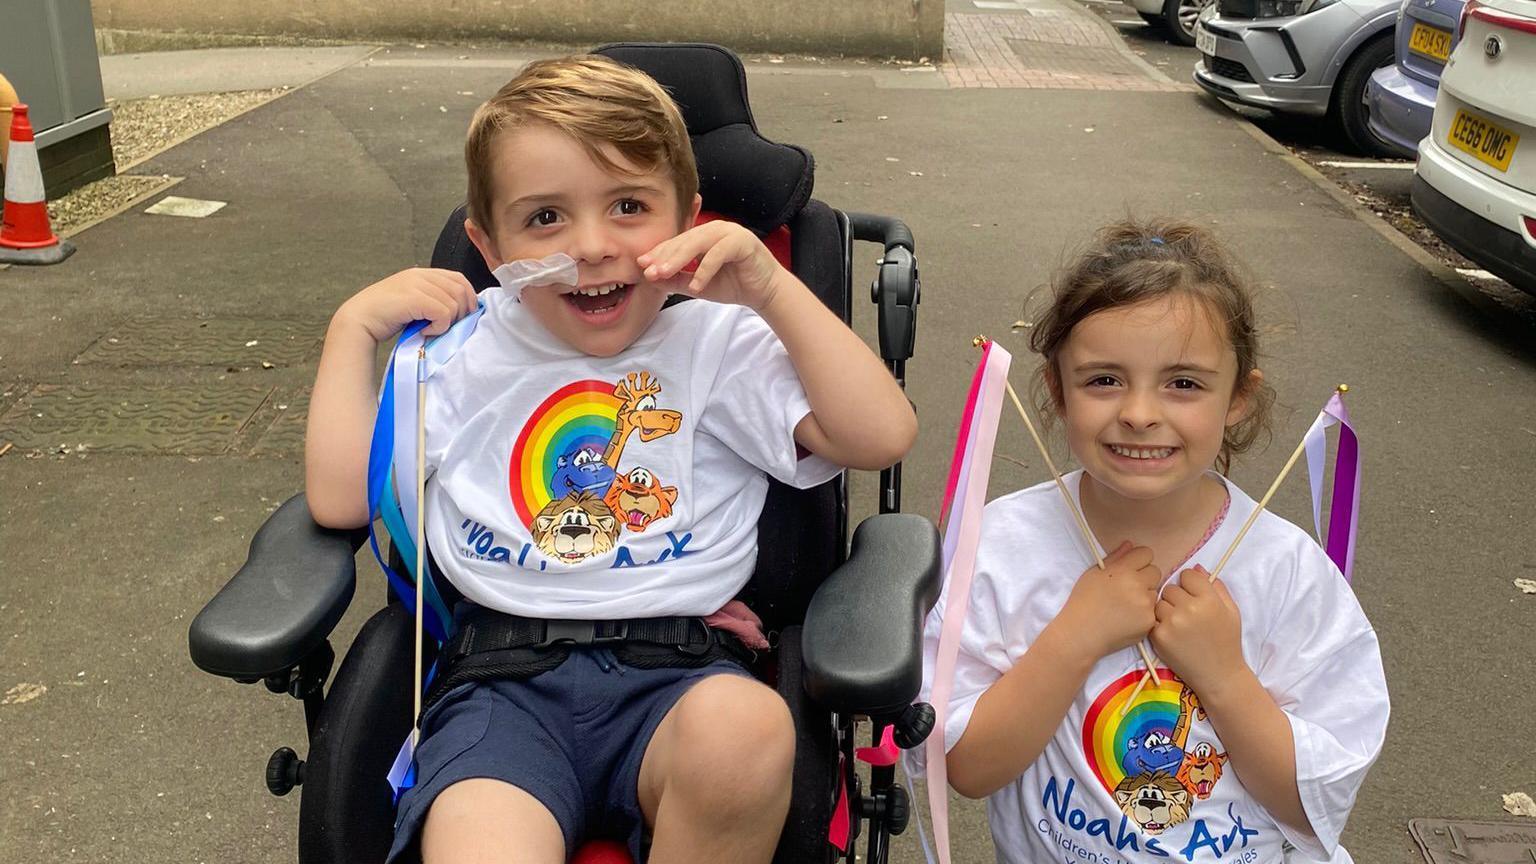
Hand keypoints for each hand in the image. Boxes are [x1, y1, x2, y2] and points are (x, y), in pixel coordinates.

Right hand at [335, 268, 477, 342]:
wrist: (358, 320)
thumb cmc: (386, 316)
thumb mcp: (414, 303)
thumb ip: (432, 300)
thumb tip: (461, 313)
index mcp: (422, 273)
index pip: (459, 279)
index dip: (468, 298)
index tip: (462, 318)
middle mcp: (421, 275)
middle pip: (461, 290)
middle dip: (462, 313)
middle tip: (447, 328)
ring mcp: (416, 284)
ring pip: (454, 303)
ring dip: (448, 322)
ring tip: (431, 330)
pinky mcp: (414, 298)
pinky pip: (444, 313)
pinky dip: (439, 327)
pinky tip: (424, 331)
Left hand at [637, 221, 788, 310]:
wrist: (765, 292)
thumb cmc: (734, 284)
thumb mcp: (699, 285)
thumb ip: (677, 280)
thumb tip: (652, 279)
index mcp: (704, 235)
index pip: (677, 242)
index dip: (659, 253)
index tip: (642, 266)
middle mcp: (716, 229)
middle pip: (685, 240)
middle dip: (664, 256)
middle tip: (648, 270)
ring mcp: (730, 232)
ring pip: (699, 243)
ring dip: (679, 259)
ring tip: (664, 274)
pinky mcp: (743, 242)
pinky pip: (718, 254)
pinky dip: (705, 270)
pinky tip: (695, 286)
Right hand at [1051, 541, 1162, 660]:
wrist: (1081, 633)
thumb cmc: (1083, 602)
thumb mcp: (1093, 574)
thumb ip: (1114, 557)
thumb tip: (1130, 545)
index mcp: (1122, 570)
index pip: (1146, 553)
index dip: (1139, 560)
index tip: (1131, 569)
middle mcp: (1136, 584)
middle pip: (1155, 571)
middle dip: (1145, 577)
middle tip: (1128, 589)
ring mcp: (1145, 604)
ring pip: (1155, 592)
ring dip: (1145, 596)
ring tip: (1126, 606)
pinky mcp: (1149, 621)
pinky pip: (1153, 610)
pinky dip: (1144, 613)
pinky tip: (1128, 618)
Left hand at [1149, 567, 1245, 694]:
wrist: (1218, 674)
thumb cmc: (1227, 641)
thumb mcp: (1231, 611)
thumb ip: (1216, 587)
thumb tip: (1196, 567)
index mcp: (1209, 599)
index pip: (1187, 575)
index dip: (1190, 584)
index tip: (1194, 596)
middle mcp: (1189, 608)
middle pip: (1170, 588)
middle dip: (1177, 597)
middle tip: (1186, 612)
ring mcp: (1172, 622)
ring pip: (1159, 602)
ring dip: (1166, 609)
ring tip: (1178, 624)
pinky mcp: (1159, 636)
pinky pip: (1153, 619)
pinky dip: (1159, 624)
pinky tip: (1172, 634)